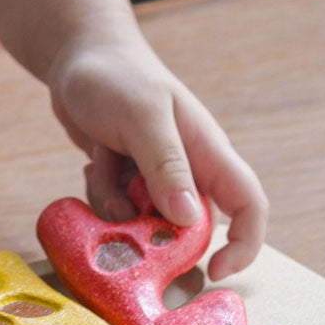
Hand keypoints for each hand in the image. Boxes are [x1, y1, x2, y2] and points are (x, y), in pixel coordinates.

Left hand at [44, 19, 268, 279]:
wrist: (76, 53)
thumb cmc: (116, 74)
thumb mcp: (140, 116)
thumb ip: (165, 164)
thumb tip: (189, 217)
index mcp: (206, 151)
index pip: (248, 205)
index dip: (244, 245)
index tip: (215, 270)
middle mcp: (187, 169)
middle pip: (188, 227)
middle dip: (154, 228)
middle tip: (124, 204)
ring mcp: (155, 176)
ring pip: (146, 222)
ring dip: (118, 206)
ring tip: (104, 162)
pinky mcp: (126, 179)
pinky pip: (117, 211)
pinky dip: (102, 195)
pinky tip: (94, 160)